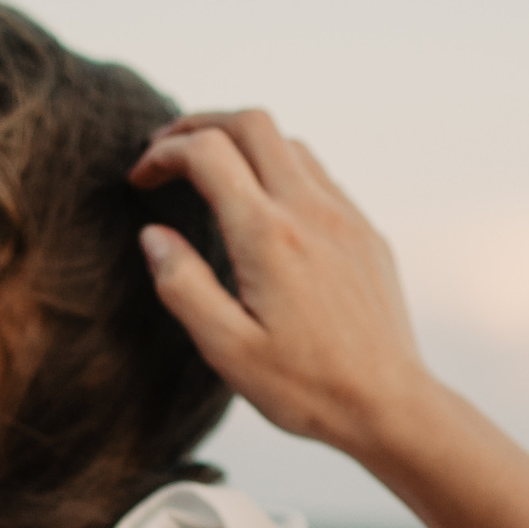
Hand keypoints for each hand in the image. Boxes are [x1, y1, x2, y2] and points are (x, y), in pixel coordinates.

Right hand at [129, 110, 432, 455]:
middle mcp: (310, 211)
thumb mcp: (226, 349)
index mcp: (268, 236)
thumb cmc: (305, 387)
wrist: (388, 404)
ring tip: (210, 173)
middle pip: (252, 124)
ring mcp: (344, 217)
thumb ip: (182, 285)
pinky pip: (318, 177)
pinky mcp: (365, 233)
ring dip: (242, 144)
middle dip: (200, 124)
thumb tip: (153, 235)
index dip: (163, 153)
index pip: (207, 152)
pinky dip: (278, 170)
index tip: (140, 178)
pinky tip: (262, 207)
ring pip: (289, 144)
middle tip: (166, 149)